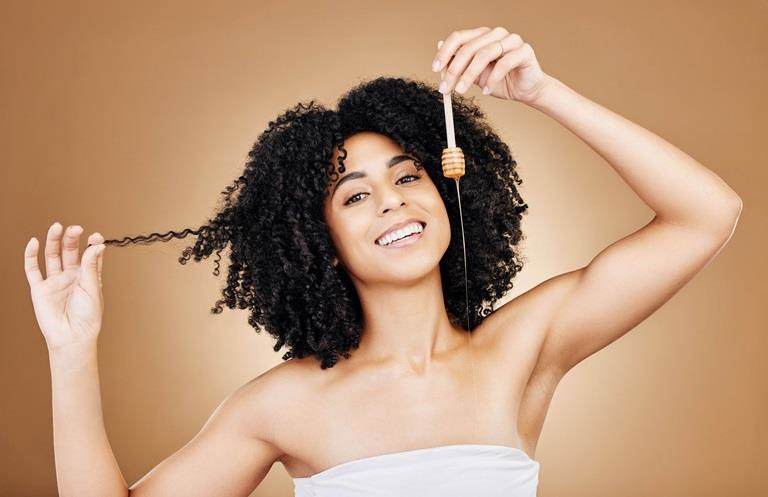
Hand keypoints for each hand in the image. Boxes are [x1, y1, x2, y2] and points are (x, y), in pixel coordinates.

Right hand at [23, 222, 105, 353]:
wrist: (72, 337)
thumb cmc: (87, 317)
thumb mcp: (93, 289)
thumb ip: (91, 267)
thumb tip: (96, 245)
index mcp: (88, 277)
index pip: (90, 255)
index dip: (92, 244)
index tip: (96, 237)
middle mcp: (71, 276)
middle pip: (70, 251)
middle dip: (72, 238)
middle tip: (76, 228)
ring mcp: (55, 281)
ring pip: (52, 256)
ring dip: (54, 240)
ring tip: (57, 226)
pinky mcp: (39, 289)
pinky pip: (32, 269)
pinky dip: (30, 255)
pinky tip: (34, 241)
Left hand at [432, 26, 551, 104]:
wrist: (526, 91)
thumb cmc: (501, 82)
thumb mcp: (475, 77)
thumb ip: (459, 67)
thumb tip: (440, 59)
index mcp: (482, 36)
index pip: (459, 38)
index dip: (445, 52)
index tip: (434, 68)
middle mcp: (496, 34)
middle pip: (469, 47)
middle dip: (454, 70)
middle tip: (445, 88)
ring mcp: (512, 40)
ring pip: (484, 54)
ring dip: (469, 75)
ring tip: (462, 90)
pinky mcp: (524, 51)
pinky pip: (504, 63)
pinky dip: (492, 79)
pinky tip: (487, 91)